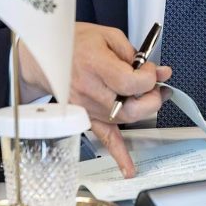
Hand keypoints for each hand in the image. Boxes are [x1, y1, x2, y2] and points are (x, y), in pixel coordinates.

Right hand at [18, 22, 171, 177]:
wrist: (46, 56)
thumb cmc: (75, 42)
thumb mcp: (109, 36)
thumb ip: (135, 54)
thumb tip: (160, 72)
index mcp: (94, 65)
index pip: (130, 82)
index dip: (149, 78)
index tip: (152, 71)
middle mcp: (89, 89)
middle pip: (130, 107)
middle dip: (152, 98)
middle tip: (157, 87)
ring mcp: (86, 107)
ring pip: (124, 120)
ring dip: (144, 111)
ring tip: (152, 97)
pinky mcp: (85, 117)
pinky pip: (103, 138)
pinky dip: (118, 154)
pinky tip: (129, 168)